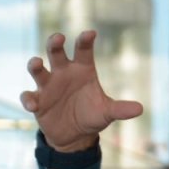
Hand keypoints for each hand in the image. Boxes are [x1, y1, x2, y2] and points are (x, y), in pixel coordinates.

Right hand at [20, 30, 142, 151]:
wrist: (75, 135)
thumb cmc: (91, 116)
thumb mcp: (107, 113)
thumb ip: (120, 109)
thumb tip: (140, 109)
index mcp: (82, 70)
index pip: (83, 51)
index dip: (85, 41)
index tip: (90, 33)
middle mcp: (63, 73)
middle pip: (56, 53)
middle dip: (55, 44)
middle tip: (58, 37)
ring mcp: (48, 86)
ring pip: (37, 70)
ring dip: (35, 65)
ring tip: (37, 62)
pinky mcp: (37, 101)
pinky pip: (28, 96)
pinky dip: (28, 99)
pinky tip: (33, 105)